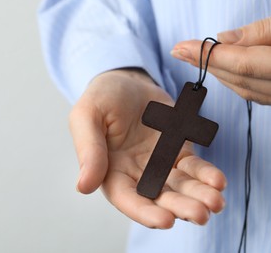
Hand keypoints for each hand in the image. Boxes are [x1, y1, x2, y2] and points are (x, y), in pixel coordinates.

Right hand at [70, 69, 225, 228]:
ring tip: (215, 201)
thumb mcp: (86, 116)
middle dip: (179, 208)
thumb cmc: (101, 97)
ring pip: (181, 186)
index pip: (127, 198)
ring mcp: (160, 163)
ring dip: (198, 196)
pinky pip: (194, 167)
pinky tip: (217, 181)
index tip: (165, 220)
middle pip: (159, 198)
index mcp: (110, 170)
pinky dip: (206, 175)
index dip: (145, 212)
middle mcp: (136, 173)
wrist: (126, 80)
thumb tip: (83, 186)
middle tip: (200, 214)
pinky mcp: (178, 150)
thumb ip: (88, 149)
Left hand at [171, 18, 270, 104]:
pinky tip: (216, 70)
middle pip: (237, 77)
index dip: (207, 55)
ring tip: (189, 58)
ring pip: (242, 88)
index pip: (239, 63)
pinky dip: (231, 79)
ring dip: (214, 72)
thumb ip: (260, 32)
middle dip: (204, 63)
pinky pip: (252, 92)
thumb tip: (223, 39)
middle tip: (177, 51)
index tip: (182, 48)